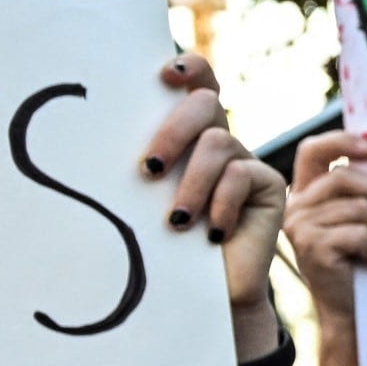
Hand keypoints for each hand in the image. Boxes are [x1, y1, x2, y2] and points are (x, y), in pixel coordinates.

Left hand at [140, 54, 284, 320]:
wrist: (202, 297)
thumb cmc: (163, 250)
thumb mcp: (143, 201)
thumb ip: (144, 166)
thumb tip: (96, 133)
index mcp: (186, 137)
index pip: (195, 85)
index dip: (189, 68)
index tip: (163, 74)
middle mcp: (218, 143)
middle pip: (205, 104)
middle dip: (172, 130)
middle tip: (147, 170)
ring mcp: (247, 163)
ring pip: (217, 143)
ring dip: (191, 183)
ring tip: (176, 222)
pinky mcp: (271, 187)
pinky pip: (243, 175)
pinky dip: (220, 203)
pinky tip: (211, 234)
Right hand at [280, 131, 366, 313]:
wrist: (352, 313)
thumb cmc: (365, 264)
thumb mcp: (363, 221)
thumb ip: (366, 193)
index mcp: (308, 192)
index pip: (314, 150)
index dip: (342, 141)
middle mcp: (296, 205)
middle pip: (346, 177)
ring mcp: (299, 225)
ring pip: (360, 210)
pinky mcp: (310, 246)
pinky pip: (359, 234)